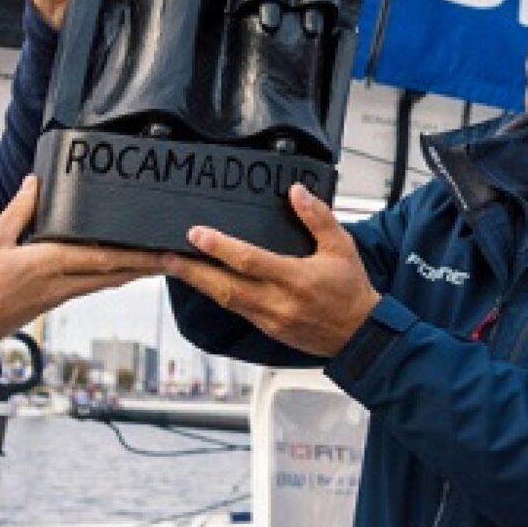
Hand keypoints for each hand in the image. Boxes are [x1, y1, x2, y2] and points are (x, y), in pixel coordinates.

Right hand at [0, 177, 162, 337]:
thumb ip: (18, 210)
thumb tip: (35, 184)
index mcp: (48, 264)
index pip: (103, 258)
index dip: (136, 255)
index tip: (159, 250)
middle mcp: (59, 284)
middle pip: (112, 274)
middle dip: (144, 266)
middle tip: (172, 258)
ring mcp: (56, 297)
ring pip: (102, 283)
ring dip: (130, 273)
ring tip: (153, 264)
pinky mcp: (49, 304)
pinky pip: (86, 288)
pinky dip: (106, 278)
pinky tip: (114, 273)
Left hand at [161, 184, 380, 356]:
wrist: (360, 335)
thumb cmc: (351, 290)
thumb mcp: (342, 247)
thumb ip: (318, 218)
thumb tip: (296, 192)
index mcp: (297, 279)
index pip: (250, 261)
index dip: (220, 247)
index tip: (197, 234)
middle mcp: (279, 302)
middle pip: (225, 287)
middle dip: (192, 271)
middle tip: (166, 256)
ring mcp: (270, 318)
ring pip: (225, 300)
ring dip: (197, 283)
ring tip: (174, 266)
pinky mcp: (267, 327)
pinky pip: (235, 309)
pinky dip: (215, 294)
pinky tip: (202, 282)